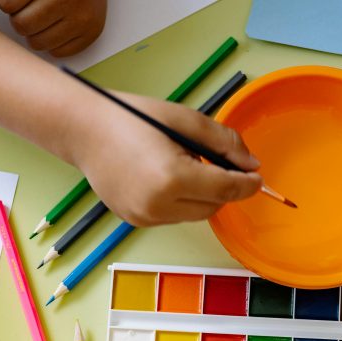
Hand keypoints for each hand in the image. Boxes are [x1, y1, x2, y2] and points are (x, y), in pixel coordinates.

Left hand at [0, 0, 105, 57]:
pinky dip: (52, 43)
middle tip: (29, 10)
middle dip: (20, 19)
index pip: (8, 4)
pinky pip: (58, 53)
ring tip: (42, 18)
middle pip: (22, 25)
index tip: (17, 0)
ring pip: (37, 43)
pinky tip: (57, 27)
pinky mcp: (92, 32)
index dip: (7, 3)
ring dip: (34, 33)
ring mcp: (82, 17)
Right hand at [66, 93, 261, 226]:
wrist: (84, 129)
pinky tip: (164, 177)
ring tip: (184, 165)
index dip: (247, 184)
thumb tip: (252, 164)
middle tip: (218, 163)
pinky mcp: (136, 221)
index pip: (226, 189)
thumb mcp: (185, 120)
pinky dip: (180, 201)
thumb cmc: (132, 118)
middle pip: (213, 206)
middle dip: (223, 188)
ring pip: (194, 214)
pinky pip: (173, 216)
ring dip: (201, 195)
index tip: (258, 177)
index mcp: (172, 178)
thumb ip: (224, 142)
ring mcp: (145, 218)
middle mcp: (159, 206)